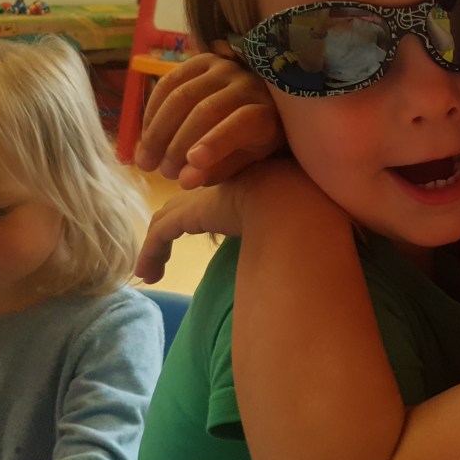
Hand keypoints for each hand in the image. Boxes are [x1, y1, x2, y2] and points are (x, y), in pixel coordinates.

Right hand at [134, 52, 285, 188]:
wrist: (253, 106)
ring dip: (158, 132)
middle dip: (177, 145)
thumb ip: (216, 171)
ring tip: (146, 161)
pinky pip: (168, 83)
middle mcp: (248, 84)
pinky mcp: (202, 60)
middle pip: (206, 111)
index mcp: (266, 113)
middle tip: (164, 173)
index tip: (192, 162)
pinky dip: (152, 112)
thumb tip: (184, 180)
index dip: (218, 141)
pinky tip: (146, 136)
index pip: (243, 122)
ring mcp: (225, 68)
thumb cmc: (250, 143)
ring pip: (181, 96)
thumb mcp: (241, 162)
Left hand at [136, 158, 342, 283]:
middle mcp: (219, 186)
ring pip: (168, 221)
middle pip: (185, 207)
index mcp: (244, 183)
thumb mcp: (296, 218)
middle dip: (170, 228)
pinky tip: (148, 275)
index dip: (198, 214)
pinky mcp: (191, 212)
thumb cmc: (310, 209)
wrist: (298, 201)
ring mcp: (204, 197)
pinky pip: (161, 234)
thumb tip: (299, 255)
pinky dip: (151, 253)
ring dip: (156, 248)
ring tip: (150, 272)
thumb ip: (289, 226)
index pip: (212, 198)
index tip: (193, 233)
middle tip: (159, 254)